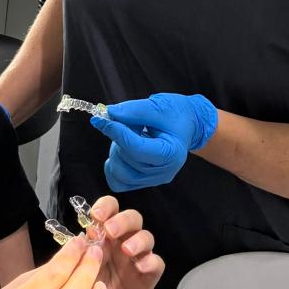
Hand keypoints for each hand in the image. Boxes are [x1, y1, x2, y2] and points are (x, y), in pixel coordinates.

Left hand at [84, 195, 163, 288]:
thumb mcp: (72, 270)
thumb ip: (79, 252)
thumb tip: (83, 234)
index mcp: (103, 235)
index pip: (109, 210)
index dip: (106, 206)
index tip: (96, 215)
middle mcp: (121, 242)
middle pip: (132, 219)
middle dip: (123, 220)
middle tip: (111, 231)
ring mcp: (136, 259)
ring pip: (147, 237)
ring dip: (138, 239)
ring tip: (127, 250)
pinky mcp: (147, 278)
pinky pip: (157, 264)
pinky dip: (151, 261)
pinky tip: (140, 266)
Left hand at [91, 92, 217, 191]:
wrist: (188, 124)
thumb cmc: (177, 114)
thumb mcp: (158, 106)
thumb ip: (133, 111)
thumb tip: (109, 114)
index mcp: (171, 153)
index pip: (136, 148)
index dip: (116, 132)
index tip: (100, 119)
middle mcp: (163, 172)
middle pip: (126, 160)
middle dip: (118, 138)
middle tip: (126, 122)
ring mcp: (154, 179)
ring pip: (120, 173)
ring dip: (116, 151)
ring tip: (128, 135)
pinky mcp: (145, 181)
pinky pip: (119, 182)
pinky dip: (114, 167)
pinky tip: (120, 151)